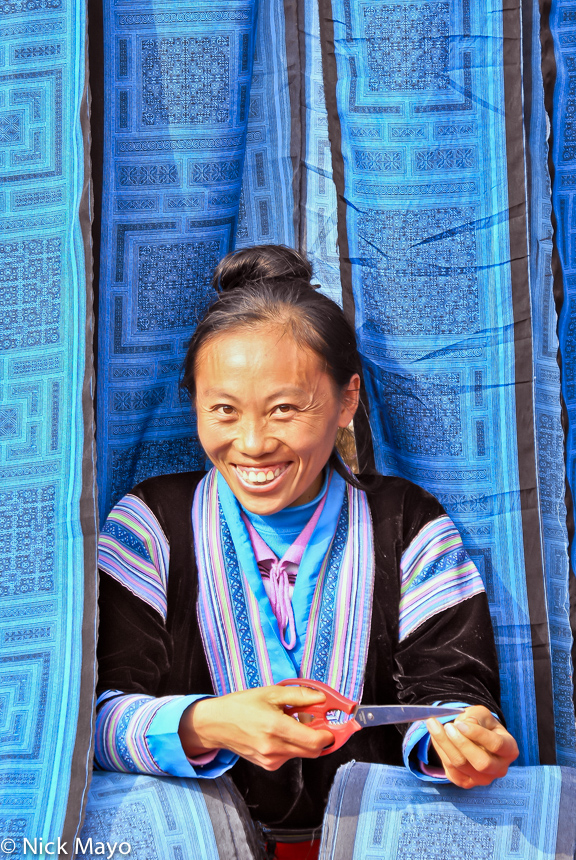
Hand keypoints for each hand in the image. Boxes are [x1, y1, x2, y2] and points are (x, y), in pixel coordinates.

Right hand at [178, 684, 334, 770]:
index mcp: (276, 728)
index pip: (315, 741)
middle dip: (320, 736)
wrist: (217, 724)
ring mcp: (271, 760)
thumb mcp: (271, 693)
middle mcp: (275, 749)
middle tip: (314, 718)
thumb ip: (300, 696)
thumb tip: (322, 698)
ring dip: (305, 739)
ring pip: (303, 753)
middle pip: (314, 751)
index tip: (334, 723)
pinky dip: (293, 744)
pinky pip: (290, 756)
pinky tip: (280, 731)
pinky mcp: (268, 765)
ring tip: (291, 721)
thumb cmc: (242, 705)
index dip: (330, 734)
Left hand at [426, 705, 518, 787]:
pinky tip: (435, 737)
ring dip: (444, 744)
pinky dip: (440, 751)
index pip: (496, 744)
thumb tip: (467, 724)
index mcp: (509, 750)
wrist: (475, 737)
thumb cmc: (481, 723)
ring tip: (433, 725)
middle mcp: (499, 769)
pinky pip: (450, 770)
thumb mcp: (482, 714)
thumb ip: (476, 717)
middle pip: (480, 762)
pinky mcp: (466, 783)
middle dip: (460, 743)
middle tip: (447, 726)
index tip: (459, 723)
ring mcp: (483, 779)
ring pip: (461, 765)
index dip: (477, 734)